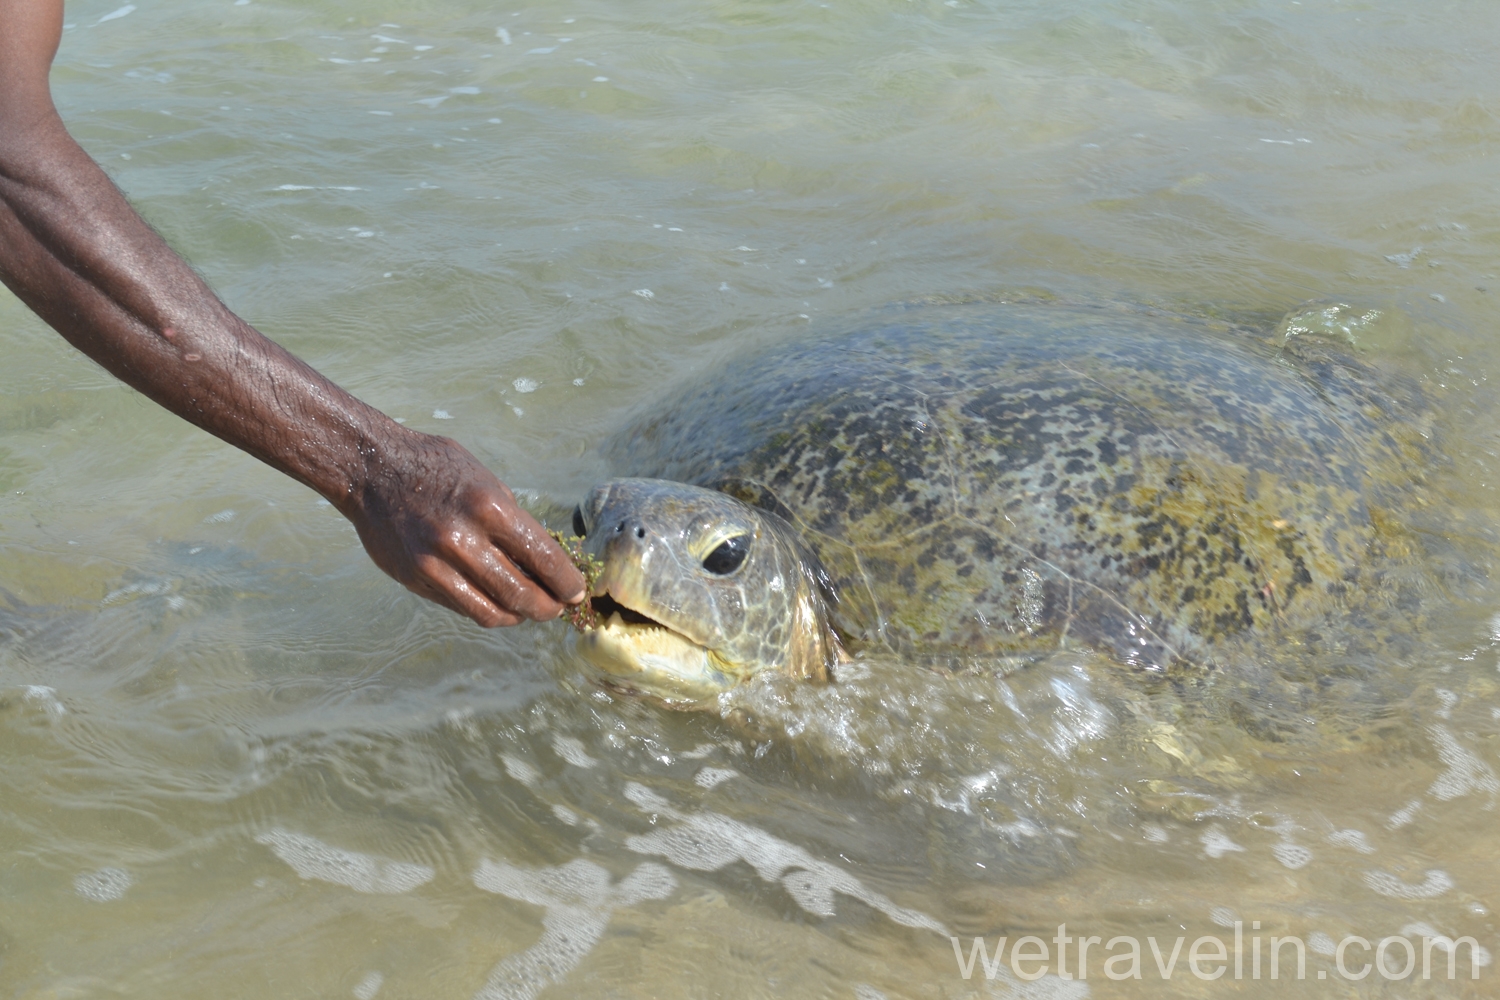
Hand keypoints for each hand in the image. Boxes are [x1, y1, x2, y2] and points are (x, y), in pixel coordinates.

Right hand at [342, 430, 585, 626]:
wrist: (373, 470)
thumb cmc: (437, 468)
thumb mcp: (485, 479)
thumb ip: (512, 519)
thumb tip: (545, 561)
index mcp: (489, 507)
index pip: (543, 558)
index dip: (566, 582)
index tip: (577, 592)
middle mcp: (463, 539)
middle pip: (521, 593)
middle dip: (549, 607)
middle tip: (559, 608)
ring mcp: (436, 563)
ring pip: (492, 611)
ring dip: (519, 617)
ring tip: (530, 611)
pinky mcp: (417, 579)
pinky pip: (462, 607)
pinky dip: (487, 611)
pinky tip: (498, 605)